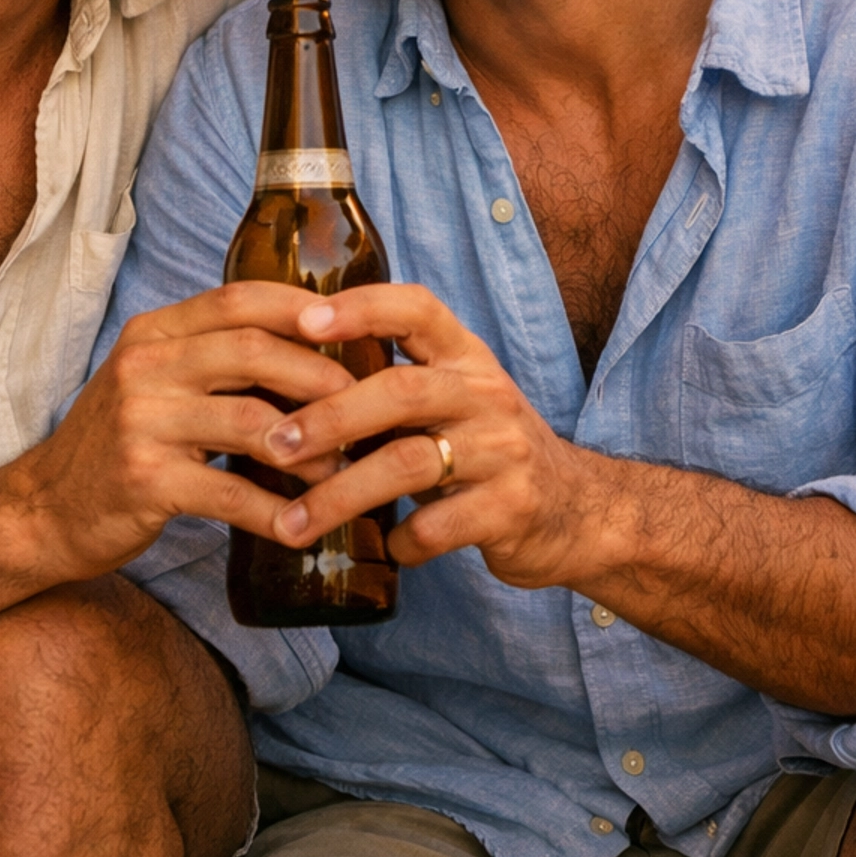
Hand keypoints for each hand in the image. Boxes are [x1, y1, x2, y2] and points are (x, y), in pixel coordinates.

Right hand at [12, 283, 351, 583]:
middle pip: (253, 352)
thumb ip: (214, 363)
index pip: (238, 299)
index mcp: (154, 335)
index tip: (353, 326)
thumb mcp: (156, 384)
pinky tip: (302, 527)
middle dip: (320, 377)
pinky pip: (229, 491)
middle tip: (366, 406)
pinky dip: (273, 511)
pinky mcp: (144, 479)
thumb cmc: (120, 445)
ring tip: (343, 471)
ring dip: (310, 450)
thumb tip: (312, 357)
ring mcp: (142, 421)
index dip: (300, 308)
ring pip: (251, 422)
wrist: (42, 509)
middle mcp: (145, 367)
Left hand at [255, 285, 604, 589]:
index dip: (361, 308)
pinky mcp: (511, 509)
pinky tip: (385, 548)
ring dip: (342, 496)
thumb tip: (287, 377)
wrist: (579, 511)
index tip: (304, 321)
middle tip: (276, 445)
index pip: (415, 309)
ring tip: (293, 524)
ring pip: (410, 463)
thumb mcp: (455, 398)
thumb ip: (394, 384)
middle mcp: (487, 395)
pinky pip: (438, 526)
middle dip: (330, 418)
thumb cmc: (488, 449)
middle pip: (401, 391)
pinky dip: (401, 541)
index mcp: (465, 358)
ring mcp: (503, 452)